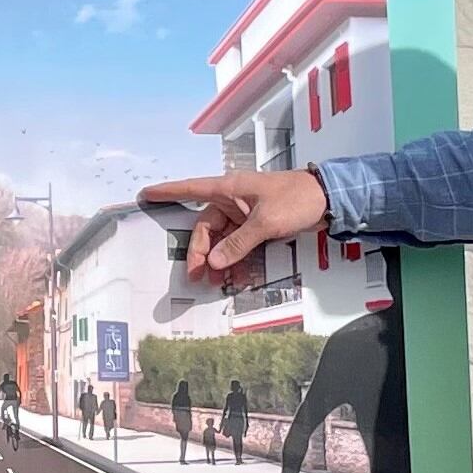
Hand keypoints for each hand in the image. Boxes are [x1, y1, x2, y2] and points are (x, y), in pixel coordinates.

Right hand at [137, 169, 328, 276]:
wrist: (328, 199)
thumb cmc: (296, 199)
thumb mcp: (265, 223)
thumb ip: (238, 244)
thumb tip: (213, 261)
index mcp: (229, 189)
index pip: (190, 189)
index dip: (167, 192)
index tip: (145, 195)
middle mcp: (233, 200)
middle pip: (206, 228)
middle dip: (201, 253)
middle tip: (198, 277)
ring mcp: (245, 214)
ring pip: (222, 240)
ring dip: (219, 260)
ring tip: (216, 282)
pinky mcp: (257, 225)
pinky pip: (239, 244)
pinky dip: (236, 260)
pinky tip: (237, 276)